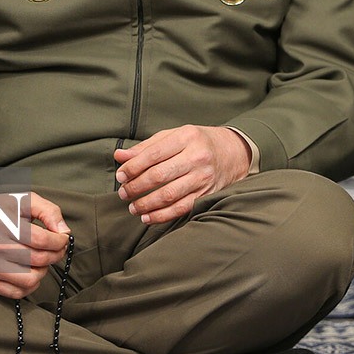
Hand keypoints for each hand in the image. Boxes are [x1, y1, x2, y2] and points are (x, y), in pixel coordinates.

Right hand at [0, 191, 69, 299]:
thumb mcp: (24, 200)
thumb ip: (49, 211)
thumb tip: (64, 232)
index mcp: (5, 225)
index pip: (43, 240)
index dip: (60, 241)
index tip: (63, 238)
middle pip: (39, 260)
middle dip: (56, 254)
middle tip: (56, 248)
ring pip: (30, 280)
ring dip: (43, 271)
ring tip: (41, 260)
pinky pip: (16, 293)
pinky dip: (29, 285)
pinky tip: (30, 271)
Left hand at [114, 125, 250, 223]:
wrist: (233, 152)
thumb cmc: (197, 142)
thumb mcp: (174, 136)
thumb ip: (146, 147)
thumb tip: (120, 156)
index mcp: (186, 137)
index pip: (153, 154)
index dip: (133, 167)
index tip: (120, 176)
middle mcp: (197, 156)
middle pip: (160, 175)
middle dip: (136, 187)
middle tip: (123, 193)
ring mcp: (203, 177)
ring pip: (169, 195)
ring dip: (146, 204)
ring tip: (133, 207)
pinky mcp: (207, 193)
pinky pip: (181, 208)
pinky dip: (162, 216)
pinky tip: (148, 217)